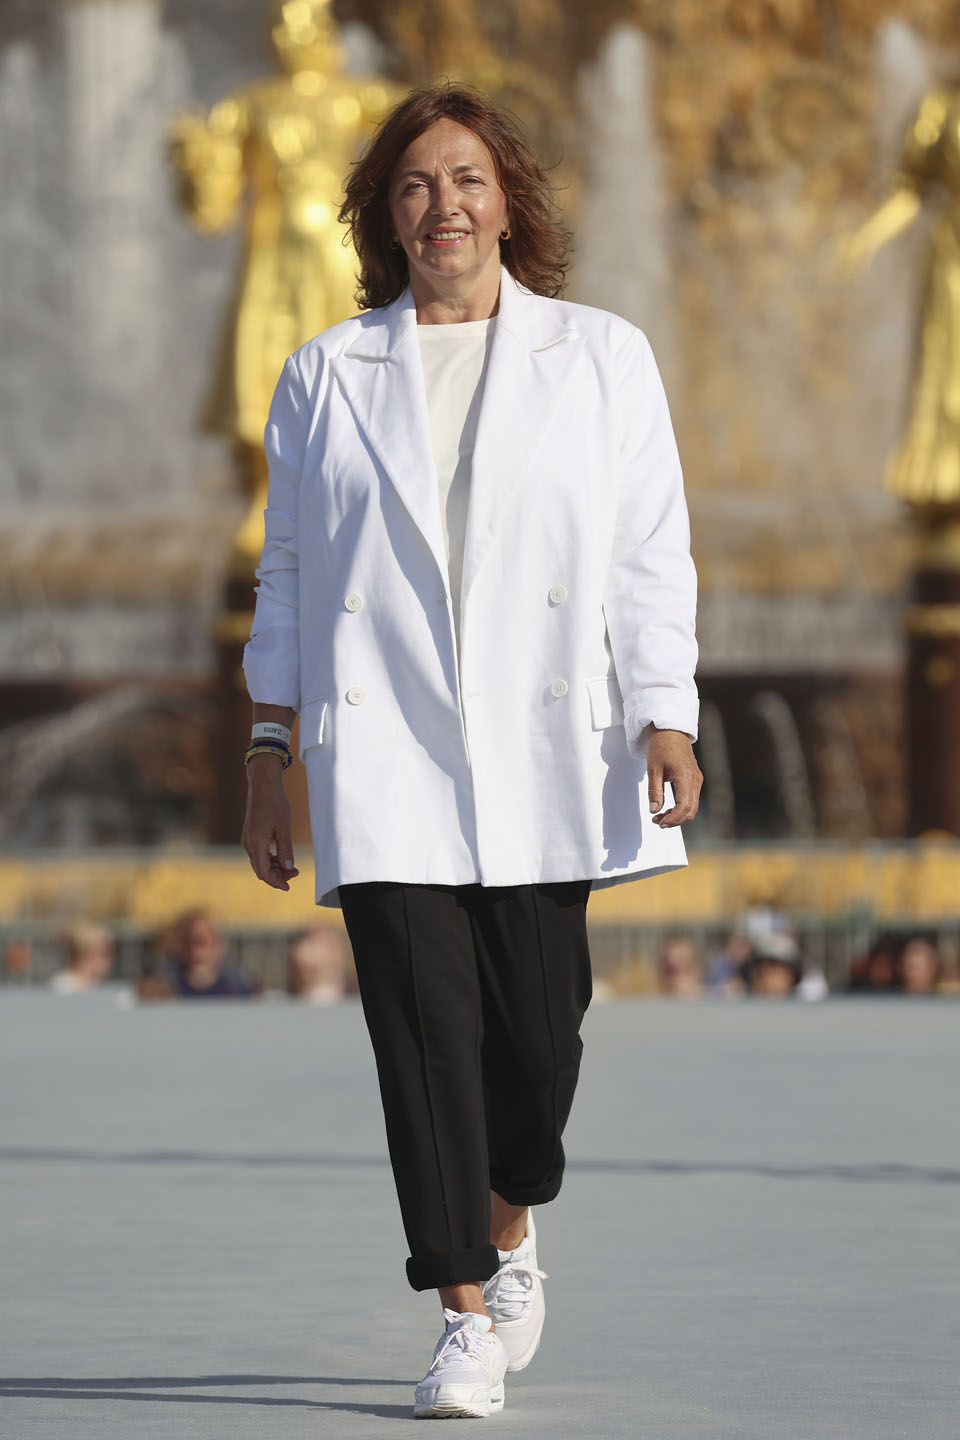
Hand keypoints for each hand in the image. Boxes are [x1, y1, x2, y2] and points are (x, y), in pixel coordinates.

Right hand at [241, 758, 299, 890]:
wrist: (263, 784)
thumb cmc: (275, 803)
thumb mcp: (284, 827)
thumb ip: (286, 849)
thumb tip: (289, 867)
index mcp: (256, 843)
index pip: (263, 872)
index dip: (276, 882)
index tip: (288, 886)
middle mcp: (248, 843)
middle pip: (260, 869)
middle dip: (277, 875)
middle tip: (296, 873)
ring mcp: (248, 838)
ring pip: (259, 862)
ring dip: (274, 867)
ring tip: (292, 866)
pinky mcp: (251, 834)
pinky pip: (258, 853)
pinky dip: (270, 859)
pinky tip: (282, 857)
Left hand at [647, 727, 701, 827]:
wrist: (670, 730)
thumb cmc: (662, 744)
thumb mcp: (653, 769)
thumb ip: (654, 792)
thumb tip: (654, 809)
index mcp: (686, 777)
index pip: (684, 807)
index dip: (673, 818)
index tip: (660, 822)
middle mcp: (695, 780)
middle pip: (691, 810)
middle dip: (675, 820)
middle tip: (658, 821)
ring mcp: (697, 779)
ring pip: (692, 807)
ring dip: (677, 815)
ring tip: (660, 815)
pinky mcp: (694, 779)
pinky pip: (691, 799)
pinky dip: (681, 807)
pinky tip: (668, 808)